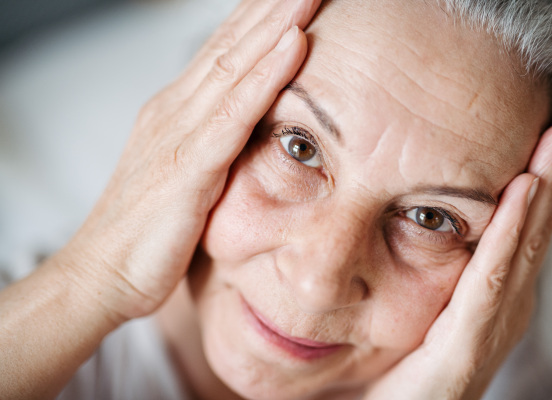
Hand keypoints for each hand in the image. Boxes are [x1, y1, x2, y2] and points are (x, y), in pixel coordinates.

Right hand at [52, 0, 321, 321]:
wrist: (101, 274)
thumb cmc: (144, 231)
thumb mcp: (184, 179)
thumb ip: (210, 150)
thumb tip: (245, 137)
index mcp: (175, 114)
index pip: (222, 53)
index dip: (257, 21)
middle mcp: (174, 112)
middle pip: (230, 46)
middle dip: (270, 8)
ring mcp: (179, 135)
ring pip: (234, 66)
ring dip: (274, 25)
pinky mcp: (188, 168)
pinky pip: (234, 113)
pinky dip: (266, 76)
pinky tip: (293, 45)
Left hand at [364, 105, 551, 399]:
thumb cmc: (399, 372)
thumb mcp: (419, 308)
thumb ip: (429, 267)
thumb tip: (414, 213)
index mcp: (492, 294)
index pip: (521, 224)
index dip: (543, 176)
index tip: (551, 126)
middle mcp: (503, 305)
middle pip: (535, 224)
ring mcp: (492, 324)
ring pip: (524, 241)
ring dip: (546, 183)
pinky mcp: (468, 344)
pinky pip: (491, 276)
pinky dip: (511, 229)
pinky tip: (524, 188)